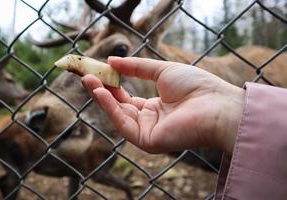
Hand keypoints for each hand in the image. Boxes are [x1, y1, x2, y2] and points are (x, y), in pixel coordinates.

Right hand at [82, 57, 244, 154]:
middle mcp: (148, 121)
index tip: (98, 71)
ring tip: (88, 79)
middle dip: (102, 91)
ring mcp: (147, 132)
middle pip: (118, 106)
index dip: (111, 85)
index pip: (126, 97)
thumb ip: (135, 67)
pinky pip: (123, 123)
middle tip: (86, 74)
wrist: (216, 105)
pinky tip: (100, 92)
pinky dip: (110, 107)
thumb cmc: (195, 86)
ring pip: (117, 114)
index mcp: (154, 107)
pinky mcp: (146, 141)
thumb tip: (111, 61)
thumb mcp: (161, 70)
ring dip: (102, 97)